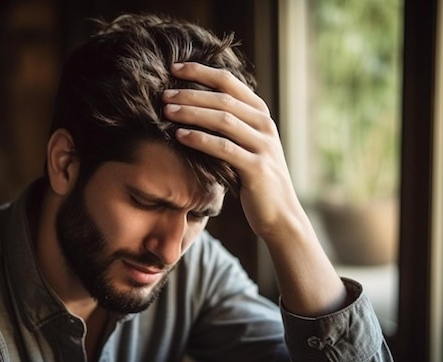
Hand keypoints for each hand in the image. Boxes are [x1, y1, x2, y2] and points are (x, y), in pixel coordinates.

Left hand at [162, 62, 303, 241]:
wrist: (280, 213)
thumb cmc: (253, 176)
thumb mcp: (245, 143)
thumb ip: (228, 123)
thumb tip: (191, 102)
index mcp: (260, 113)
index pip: (228, 81)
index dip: (200, 72)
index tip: (173, 67)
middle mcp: (264, 124)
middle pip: (223, 99)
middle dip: (190, 93)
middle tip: (163, 94)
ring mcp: (263, 145)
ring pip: (223, 120)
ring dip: (192, 113)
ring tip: (166, 111)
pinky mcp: (257, 167)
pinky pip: (224, 148)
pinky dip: (200, 140)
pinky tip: (179, 136)